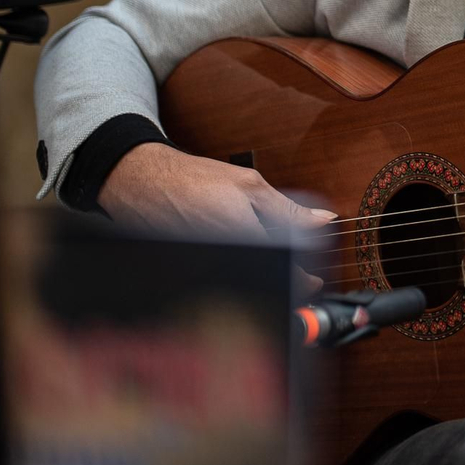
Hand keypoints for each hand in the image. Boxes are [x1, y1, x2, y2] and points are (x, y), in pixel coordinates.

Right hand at [98, 142, 335, 289]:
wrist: (141, 182)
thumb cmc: (192, 180)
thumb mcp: (249, 186)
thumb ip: (288, 209)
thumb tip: (323, 221)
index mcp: (242, 239)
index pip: (283, 274)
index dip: (303, 283)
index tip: (314, 283)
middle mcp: (222, 260)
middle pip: (261, 284)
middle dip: (283, 283)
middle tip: (298, 280)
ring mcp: (203, 270)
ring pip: (241, 283)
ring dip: (259, 280)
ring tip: (266, 264)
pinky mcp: (189, 275)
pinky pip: (220, 280)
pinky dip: (235, 275)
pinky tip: (237, 261)